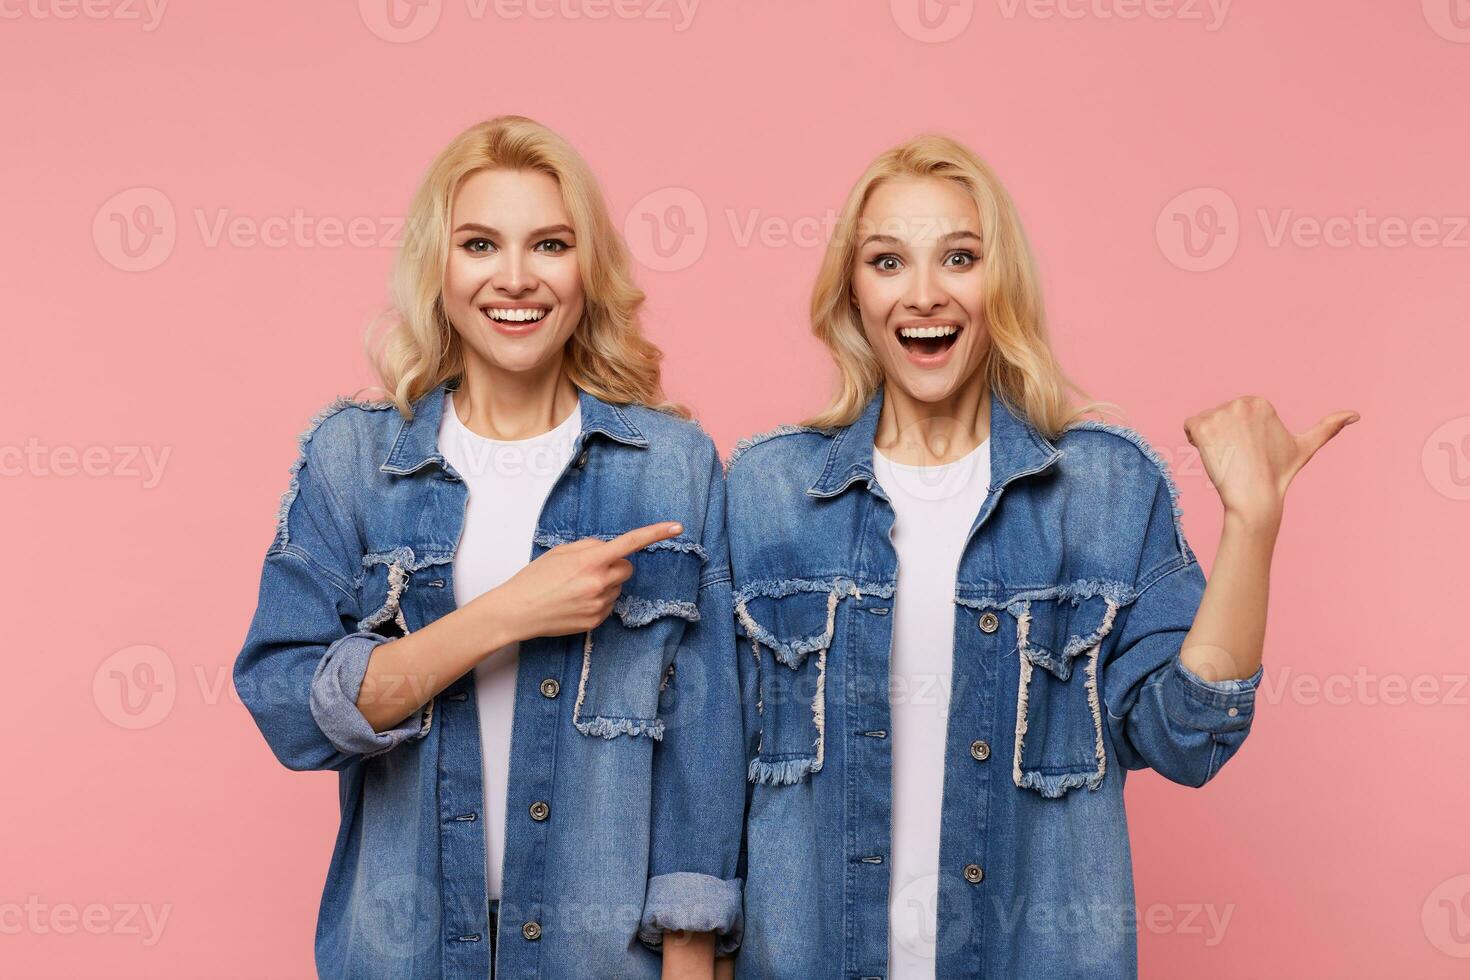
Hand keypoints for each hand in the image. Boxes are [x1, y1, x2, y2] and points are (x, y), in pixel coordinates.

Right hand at [483, 521, 683, 642]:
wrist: (517, 611)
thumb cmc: (535, 578)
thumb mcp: (561, 552)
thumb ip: (590, 547)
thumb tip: (608, 549)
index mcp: (591, 561)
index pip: (631, 543)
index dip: (656, 533)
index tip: (677, 527)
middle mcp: (600, 583)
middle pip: (627, 568)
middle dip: (614, 565)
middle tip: (589, 569)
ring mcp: (599, 605)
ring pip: (617, 588)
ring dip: (604, 584)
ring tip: (574, 588)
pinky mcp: (596, 622)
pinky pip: (608, 606)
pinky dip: (597, 601)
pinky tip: (574, 602)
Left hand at [1183, 396, 1358, 531]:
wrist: (1256, 497)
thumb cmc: (1278, 474)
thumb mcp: (1304, 447)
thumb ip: (1328, 427)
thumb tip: (1357, 415)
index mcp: (1260, 403)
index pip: (1234, 414)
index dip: (1238, 435)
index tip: (1250, 451)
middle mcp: (1241, 403)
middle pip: (1217, 417)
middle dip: (1223, 437)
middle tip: (1239, 457)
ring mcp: (1221, 413)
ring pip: (1203, 423)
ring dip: (1210, 441)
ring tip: (1228, 457)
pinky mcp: (1202, 426)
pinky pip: (1187, 428)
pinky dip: (1193, 442)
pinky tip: (1211, 454)